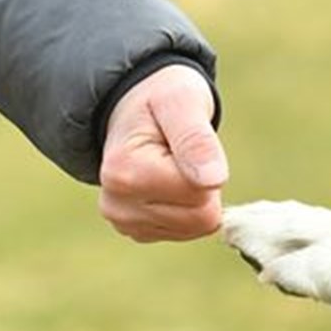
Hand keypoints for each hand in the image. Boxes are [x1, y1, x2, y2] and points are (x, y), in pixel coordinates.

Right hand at [99, 65, 226, 241]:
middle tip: (183, 153)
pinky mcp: (135, 230)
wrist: (132, 107)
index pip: (201, 196)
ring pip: (194, 228)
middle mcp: (117, 204)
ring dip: (195, 195)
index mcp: (125, 172)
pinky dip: (186, 207)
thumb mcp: (182, 100)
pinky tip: (167, 181)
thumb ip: (196, 138)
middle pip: (200, 218)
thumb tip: (214, 180)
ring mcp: (124, 221)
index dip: (207, 166)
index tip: (185, 140)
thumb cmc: (161, 98)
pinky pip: (185, 232)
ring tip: (173, 163)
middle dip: (204, 185)